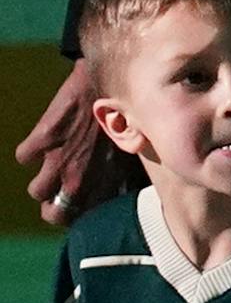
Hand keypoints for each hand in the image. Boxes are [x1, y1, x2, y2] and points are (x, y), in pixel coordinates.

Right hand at [16, 60, 126, 225]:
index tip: (81, 204)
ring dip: (44, 179)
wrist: (114, 83)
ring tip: (56, 166)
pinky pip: (24, 156)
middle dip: (55, 205)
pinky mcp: (43, 138)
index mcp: (103, 184)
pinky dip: (32, 149)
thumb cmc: (131, 117)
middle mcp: (77, 178)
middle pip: (51, 214)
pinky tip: (47, 141)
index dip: (78, 214)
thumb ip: (124, 177)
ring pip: (36, 190)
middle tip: (63, 191)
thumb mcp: (134, 153)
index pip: (80, 220)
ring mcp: (58, 160)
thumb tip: (124, 192)